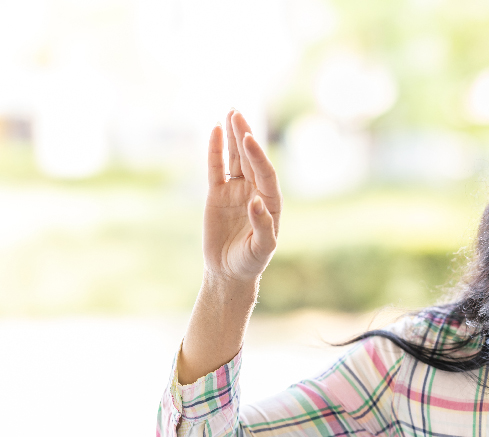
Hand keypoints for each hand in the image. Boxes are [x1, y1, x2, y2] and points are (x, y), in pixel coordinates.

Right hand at [203, 109, 281, 283]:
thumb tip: (256, 203)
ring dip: (233, 136)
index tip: (249, 139)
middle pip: (251, 159)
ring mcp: (236, 190)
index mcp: (271, 203)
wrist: (229, 270)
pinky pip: (216, 167)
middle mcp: (255, 191)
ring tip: (231, 112)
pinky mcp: (217, 193)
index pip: (265, 174)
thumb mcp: (261, 249)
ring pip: (235, 158)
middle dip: (245, 136)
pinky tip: (215, 130)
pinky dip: (215, 149)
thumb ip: (263, 227)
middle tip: (237, 113)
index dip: (258, 156)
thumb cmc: (250, 262)